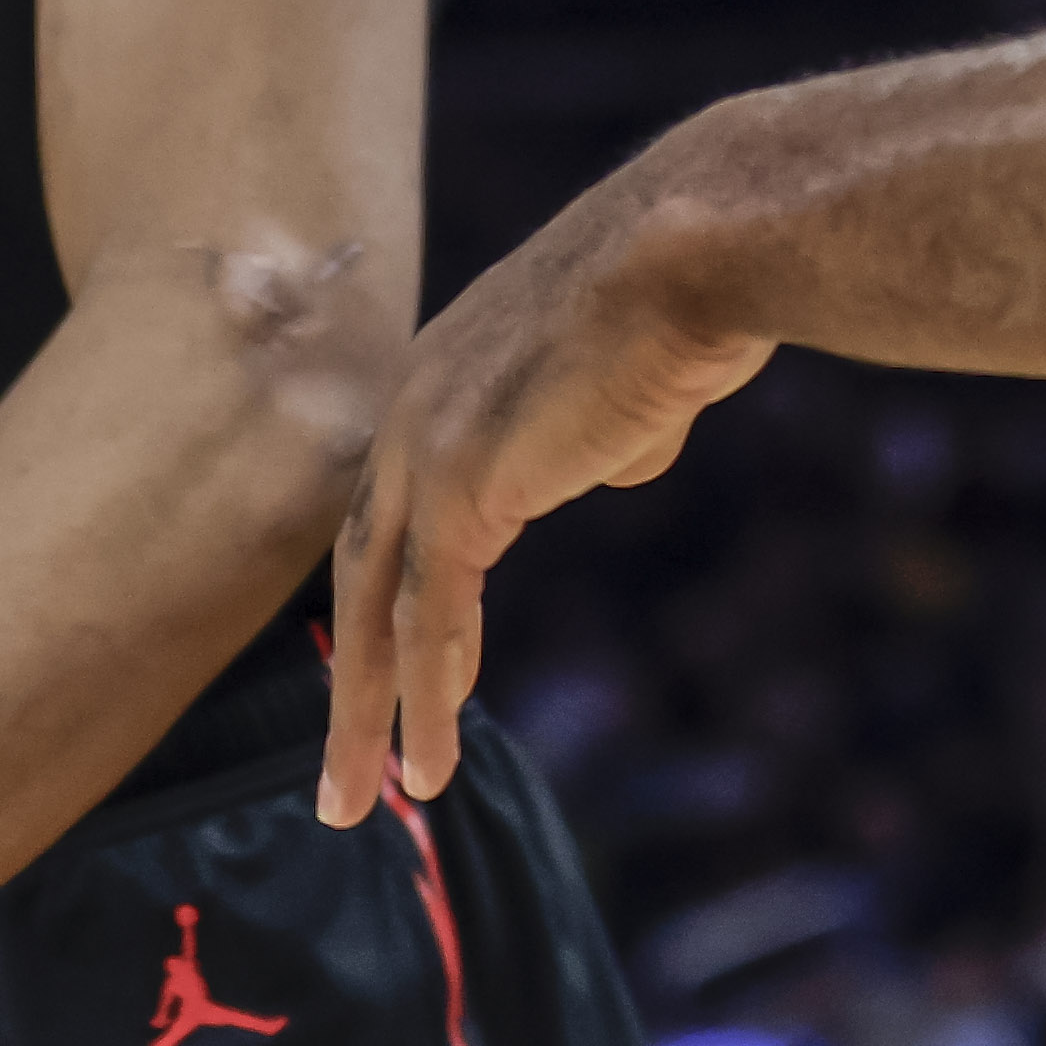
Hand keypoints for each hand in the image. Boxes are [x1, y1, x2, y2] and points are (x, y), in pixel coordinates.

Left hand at [319, 162, 769, 825]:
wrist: (704, 244)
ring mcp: (427, 445)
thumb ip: (608, 425)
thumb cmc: (698, 289)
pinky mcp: (463, 488)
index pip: (394, 502)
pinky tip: (426, 765)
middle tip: (342, 763)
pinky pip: (428, 618)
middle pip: (360, 563)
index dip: (387, 587)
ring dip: (367, 712)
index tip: (387, 660)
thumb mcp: (639, 374)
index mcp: (446, 369)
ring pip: (375, 607)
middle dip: (351, 672)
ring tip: (360, 801)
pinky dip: (424, 699)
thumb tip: (614, 460)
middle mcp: (415, 404)